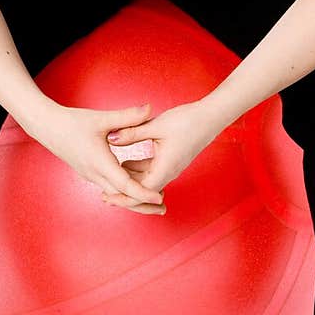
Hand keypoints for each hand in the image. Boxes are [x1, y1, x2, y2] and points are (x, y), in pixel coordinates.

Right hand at [33, 101, 166, 213]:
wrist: (47, 127)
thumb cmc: (72, 122)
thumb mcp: (102, 118)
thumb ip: (127, 116)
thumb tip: (149, 108)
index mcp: (100, 163)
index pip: (125, 185)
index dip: (144, 194)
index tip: (160, 198)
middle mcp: (95, 174)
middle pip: (122, 197)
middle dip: (142, 204)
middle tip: (163, 207)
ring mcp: (91, 175)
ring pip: (115, 194)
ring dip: (133, 199)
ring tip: (153, 200)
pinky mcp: (89, 172)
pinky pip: (109, 187)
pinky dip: (123, 191)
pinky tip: (136, 186)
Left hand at [100, 101, 217, 213]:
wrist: (210, 117)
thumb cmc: (187, 121)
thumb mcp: (156, 126)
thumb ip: (132, 133)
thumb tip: (111, 138)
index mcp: (165, 168)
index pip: (141, 192)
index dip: (124, 197)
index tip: (107, 197)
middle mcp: (168, 172)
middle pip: (143, 191)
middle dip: (124, 194)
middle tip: (103, 195)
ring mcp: (170, 167)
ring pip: (146, 181)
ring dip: (130, 181)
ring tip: (110, 181)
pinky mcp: (170, 160)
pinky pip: (151, 171)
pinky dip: (138, 171)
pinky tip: (125, 163)